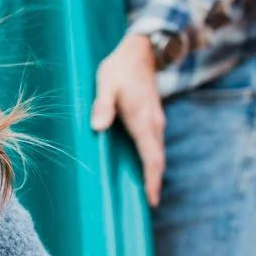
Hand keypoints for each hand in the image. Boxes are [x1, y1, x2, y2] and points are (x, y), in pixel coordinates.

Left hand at [90, 32, 166, 206]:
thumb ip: (102, 106)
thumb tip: (98, 127)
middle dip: (154, 183)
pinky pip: (154, 145)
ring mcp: (155, 121)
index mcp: (143, 121)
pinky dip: (151, 160)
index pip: (151, 157)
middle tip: (148, 204)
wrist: (140, 51)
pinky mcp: (152, 118)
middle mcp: (154, 124)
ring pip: (157, 153)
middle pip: (157, 160)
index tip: (151, 200)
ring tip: (146, 193)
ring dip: (153, 173)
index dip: (152, 180)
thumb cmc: (120, 68)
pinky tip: (142, 168)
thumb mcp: (106, 84)